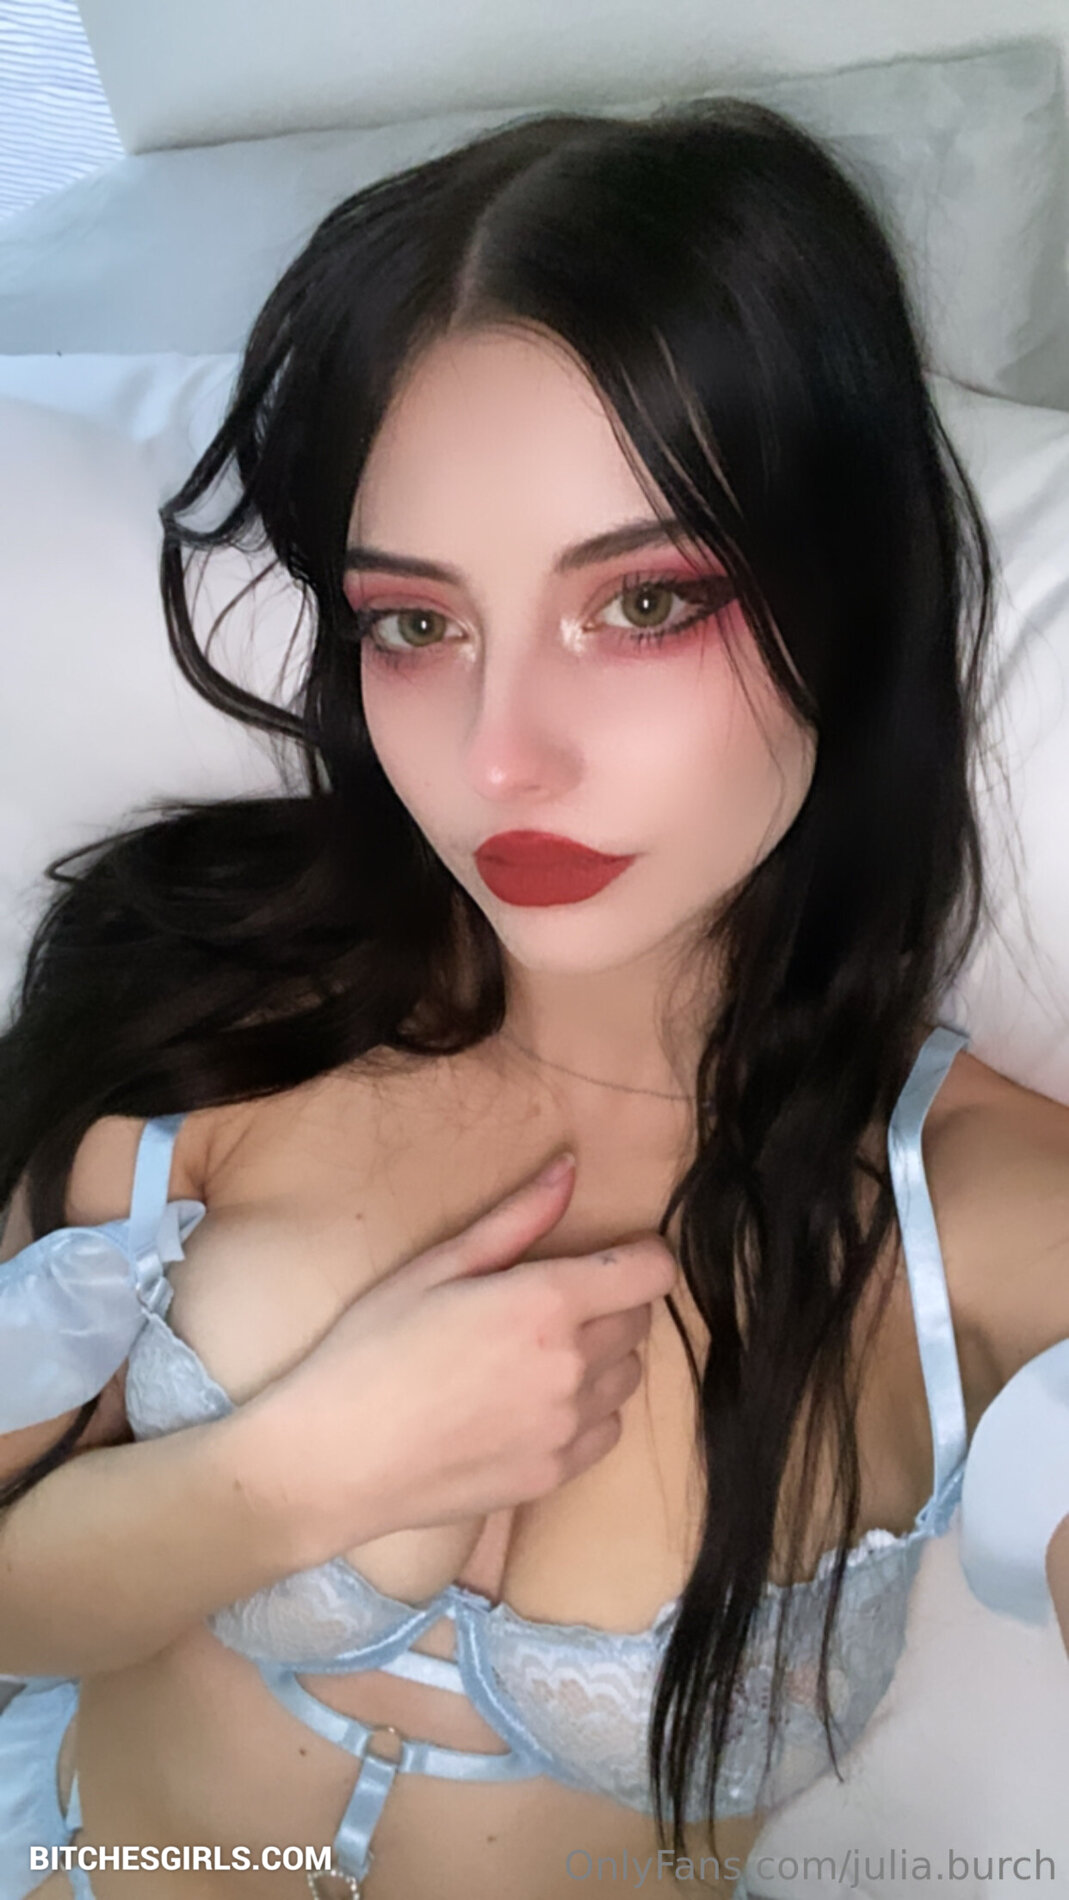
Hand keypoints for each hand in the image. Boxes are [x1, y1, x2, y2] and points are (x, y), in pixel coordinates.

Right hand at [241, 1151, 678, 1565]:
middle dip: (612, 1301)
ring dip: (603, 1356)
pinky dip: (589, 1411)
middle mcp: (571, 1366)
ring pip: (627, 1376)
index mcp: (545, 1305)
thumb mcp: (436, 1266)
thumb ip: (516, 1219)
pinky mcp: (553, 1474)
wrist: (335, 1459)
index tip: (618, 1253)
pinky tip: (537, 1403)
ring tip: (542, 1352)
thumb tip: (569, 1169)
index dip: (642, 1256)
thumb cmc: (371, 1350)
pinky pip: (606, 1430)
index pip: (651, 1273)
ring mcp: (566, 1427)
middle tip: (554, 1301)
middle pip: (639, 1321)